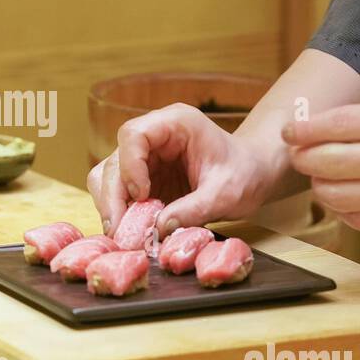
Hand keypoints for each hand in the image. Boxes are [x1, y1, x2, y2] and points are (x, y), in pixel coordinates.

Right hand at [87, 103, 277, 235]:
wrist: (251, 176)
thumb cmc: (244, 174)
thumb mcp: (226, 194)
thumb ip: (194, 209)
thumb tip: (159, 228)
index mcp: (175, 123)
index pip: (133, 134)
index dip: (130, 165)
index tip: (142, 194)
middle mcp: (153, 136)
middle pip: (114, 160)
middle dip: (113, 197)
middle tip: (120, 230)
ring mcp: (144, 157)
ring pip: (107, 177)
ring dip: (111, 206)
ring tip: (124, 235)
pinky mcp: (141, 178)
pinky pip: (117, 194)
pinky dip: (120, 213)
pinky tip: (131, 231)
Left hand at [283, 95, 359, 232]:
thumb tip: (327, 126)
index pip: (336, 124)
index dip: (303, 129)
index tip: (290, 131)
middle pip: (326, 161)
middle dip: (303, 157)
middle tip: (299, 154)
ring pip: (335, 194)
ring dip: (318, 184)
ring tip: (321, 176)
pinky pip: (356, 219)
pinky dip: (341, 208)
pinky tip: (345, 197)